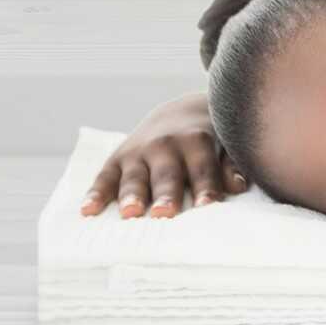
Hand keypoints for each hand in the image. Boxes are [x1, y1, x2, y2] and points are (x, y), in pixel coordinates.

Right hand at [79, 92, 248, 218]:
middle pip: (167, 174)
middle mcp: (165, 144)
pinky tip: (87, 211)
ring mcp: (138, 151)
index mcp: (196, 140)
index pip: (202, 168)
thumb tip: (238, 186)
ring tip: (130, 214)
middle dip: (165, 194)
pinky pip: (104, 177)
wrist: (182, 111)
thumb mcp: (226, 143)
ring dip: (131, 195)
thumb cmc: (211, 136)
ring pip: (134, 176)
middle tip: (164, 214)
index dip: (206, 187)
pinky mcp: (117, 158)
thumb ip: (231, 163)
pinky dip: (95, 194)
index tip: (207, 207)